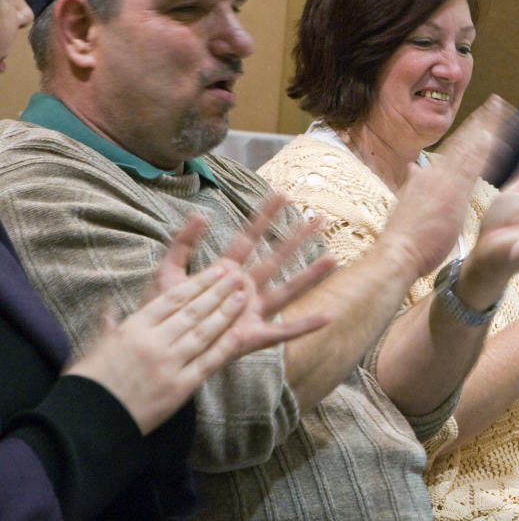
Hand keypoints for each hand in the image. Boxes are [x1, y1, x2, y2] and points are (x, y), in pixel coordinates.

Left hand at [66, 198, 334, 434]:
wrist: (157, 350)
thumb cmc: (162, 314)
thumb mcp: (168, 272)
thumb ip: (182, 244)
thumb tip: (201, 214)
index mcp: (226, 272)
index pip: (250, 238)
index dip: (265, 217)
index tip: (283, 195)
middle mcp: (245, 289)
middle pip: (277, 258)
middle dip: (298, 238)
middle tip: (319, 218)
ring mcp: (252, 312)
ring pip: (288, 289)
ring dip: (311, 274)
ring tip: (334, 257)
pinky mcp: (253, 336)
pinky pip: (284, 332)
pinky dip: (306, 326)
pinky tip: (328, 316)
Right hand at [378, 94, 518, 277]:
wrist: (397, 252)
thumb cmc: (405, 238)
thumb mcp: (409, 204)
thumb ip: (416, 184)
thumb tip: (415, 168)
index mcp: (428, 176)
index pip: (454, 149)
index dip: (470, 131)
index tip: (482, 118)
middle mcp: (436, 173)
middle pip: (464, 140)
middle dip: (482, 120)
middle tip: (498, 100)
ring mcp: (444, 181)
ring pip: (470, 147)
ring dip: (487, 125)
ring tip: (502, 107)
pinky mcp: (452, 194)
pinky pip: (471, 167)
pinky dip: (482, 150)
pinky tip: (494, 134)